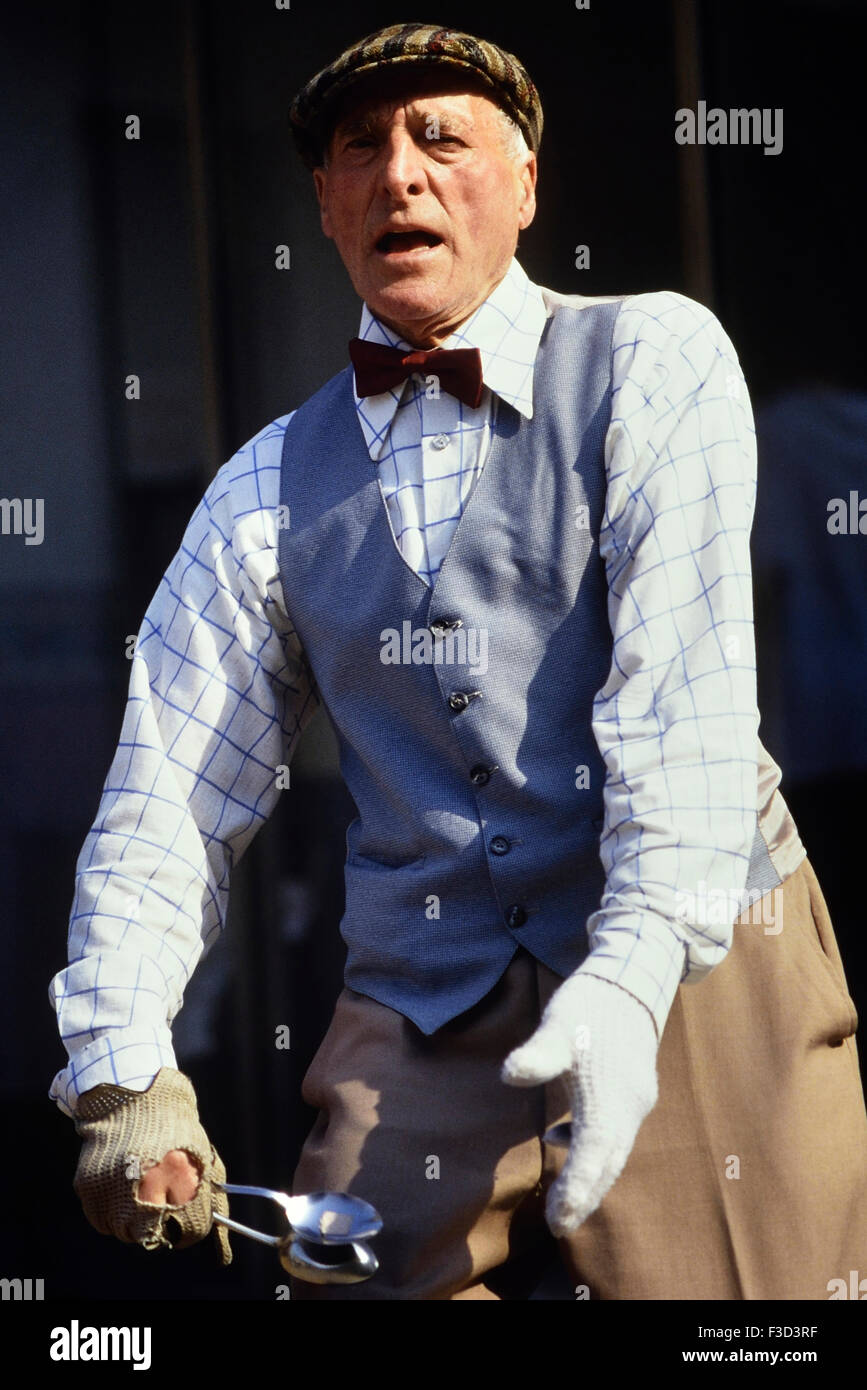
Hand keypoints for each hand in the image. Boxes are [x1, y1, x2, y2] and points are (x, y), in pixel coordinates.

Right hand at [73, 1068, 231, 1263]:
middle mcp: (145, 1187)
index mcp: (181, 1178)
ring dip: (134, 1221)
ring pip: (124, 1233)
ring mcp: (113, 1189)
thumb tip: (224, 1253)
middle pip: (154, 1237)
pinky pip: (101, 1220)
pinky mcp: (89, 1186)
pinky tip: (121, 1189)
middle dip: (162, 1224)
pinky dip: (111, 1212)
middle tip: (163, 1204)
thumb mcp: (203, 1157)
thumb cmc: (175, 1126)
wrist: (132, 1094)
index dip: (192, 1226)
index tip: (189, 1219)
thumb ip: (214, 1201)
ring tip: (141, 1192)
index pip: (191, 1230)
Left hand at [502, 972, 658, 1235]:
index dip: (577, 1189)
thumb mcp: (560, 1023)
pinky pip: (613, 1132)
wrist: (631, 979)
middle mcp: (629, 1108)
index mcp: (611, 1099)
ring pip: (612, 1151)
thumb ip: (539, 1053)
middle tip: (558, 1226)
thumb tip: (512, 1074)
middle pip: (607, 1164)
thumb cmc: (592, 1002)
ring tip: (564, 1201)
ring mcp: (634, 1100)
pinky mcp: (631, 1090)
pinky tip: (561, 1137)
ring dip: (589, 1176)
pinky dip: (592, 1148)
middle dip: (584, 1196)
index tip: (558, 1219)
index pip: (594, 1155)